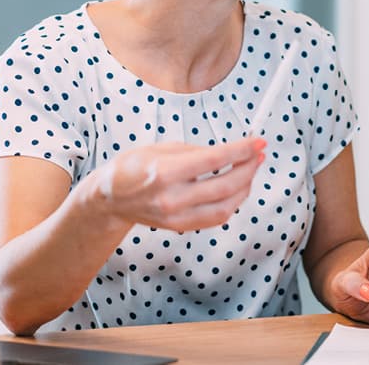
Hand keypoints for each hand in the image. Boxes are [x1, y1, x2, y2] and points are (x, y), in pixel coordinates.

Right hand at [91, 137, 264, 231]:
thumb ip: (195, 151)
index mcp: (165, 172)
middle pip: (225, 186)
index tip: (258, 142)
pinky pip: (215, 217)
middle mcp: (172, 198)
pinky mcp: (181, 227)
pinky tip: (236, 188)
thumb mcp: (160, 148)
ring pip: (225, 207)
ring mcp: (177, 217)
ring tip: (250, 170)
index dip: (241, 150)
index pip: (214, 160)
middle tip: (259, 154)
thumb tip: (227, 152)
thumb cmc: (132, 167)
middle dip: (249, 168)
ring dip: (245, 187)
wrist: (110, 199)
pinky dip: (231, 202)